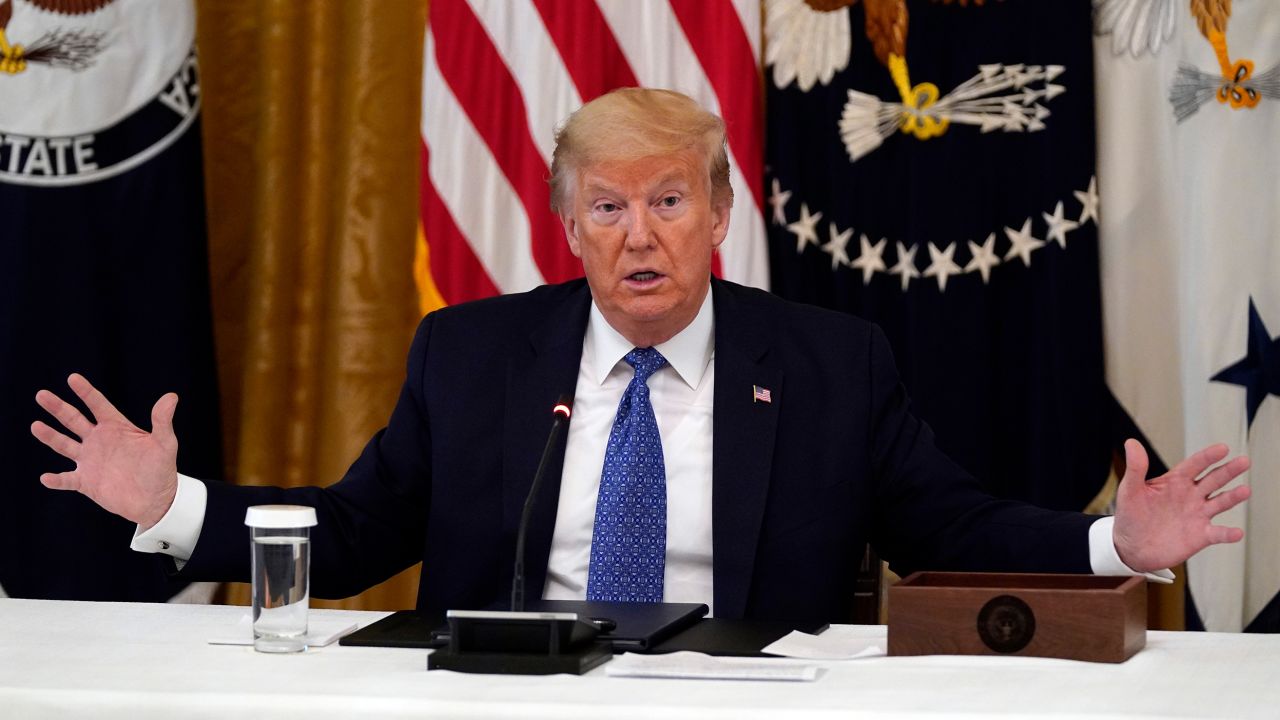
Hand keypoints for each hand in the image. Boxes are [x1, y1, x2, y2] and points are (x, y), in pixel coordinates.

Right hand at [30, 373, 179, 529]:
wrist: (156, 500)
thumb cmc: (161, 469)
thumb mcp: (165, 444)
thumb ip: (162, 421)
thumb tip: (172, 397)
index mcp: (116, 428)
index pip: (98, 405)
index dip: (86, 392)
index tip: (72, 378)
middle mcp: (99, 441)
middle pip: (74, 420)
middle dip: (58, 408)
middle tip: (41, 394)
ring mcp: (90, 461)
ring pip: (64, 445)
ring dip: (50, 436)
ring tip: (36, 426)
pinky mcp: (86, 482)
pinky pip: (67, 479)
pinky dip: (56, 480)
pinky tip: (46, 477)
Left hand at [1112, 439, 1250, 572]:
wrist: (1132, 547)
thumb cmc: (1131, 515)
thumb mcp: (1130, 490)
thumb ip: (1135, 467)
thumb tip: (1131, 442)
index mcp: (1176, 482)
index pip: (1195, 465)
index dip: (1208, 456)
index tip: (1222, 448)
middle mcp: (1191, 495)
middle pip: (1213, 479)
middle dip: (1228, 470)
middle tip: (1244, 461)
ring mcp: (1198, 515)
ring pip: (1221, 502)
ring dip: (1233, 497)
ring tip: (1245, 491)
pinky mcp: (1201, 535)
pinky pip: (1218, 533)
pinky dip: (1228, 533)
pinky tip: (1236, 532)